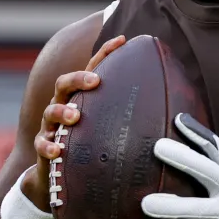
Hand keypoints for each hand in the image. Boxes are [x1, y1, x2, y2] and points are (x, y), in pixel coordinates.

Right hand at [26, 35, 125, 208]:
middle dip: (78, 79)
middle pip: (64, 83)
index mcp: (81, 98)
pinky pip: (41, 144)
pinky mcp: (43, 148)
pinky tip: (57, 151)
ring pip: (50, 111)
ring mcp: (51, 127)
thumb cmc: (90, 146)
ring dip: (62, 112)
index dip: (105, 53)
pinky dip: (48, 146)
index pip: (91, 69)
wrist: (59, 178)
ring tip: (75, 116)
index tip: (123, 40)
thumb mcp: (109, 128)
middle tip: (95, 81)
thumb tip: (177, 112)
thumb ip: (131, 117)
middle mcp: (63, 107)